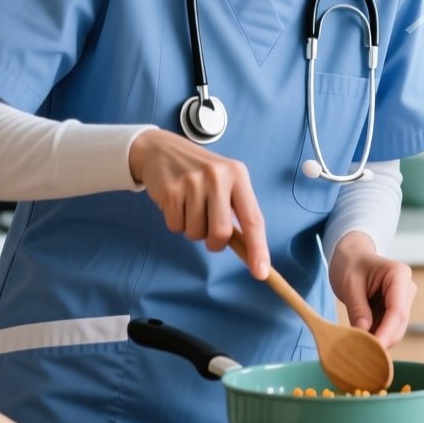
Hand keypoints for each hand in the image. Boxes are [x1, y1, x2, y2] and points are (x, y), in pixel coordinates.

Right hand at [129, 129, 268, 279]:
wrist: (162, 150)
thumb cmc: (200, 173)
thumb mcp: (225, 181)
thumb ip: (237, 211)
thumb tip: (249, 251)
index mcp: (238, 175)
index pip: (253, 219)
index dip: (258, 248)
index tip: (261, 273)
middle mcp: (218, 177)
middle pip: (221, 233)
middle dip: (214, 242)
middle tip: (208, 229)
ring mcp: (192, 183)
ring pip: (196, 233)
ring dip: (193, 230)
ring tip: (190, 207)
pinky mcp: (171, 191)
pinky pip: (176, 227)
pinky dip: (176, 223)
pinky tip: (176, 203)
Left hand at [328, 232, 415, 347]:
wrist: (351, 257)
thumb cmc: (350, 264)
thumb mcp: (349, 284)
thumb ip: (358, 309)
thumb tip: (363, 334)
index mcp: (399, 275)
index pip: (397, 310)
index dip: (387, 332)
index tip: (374, 349)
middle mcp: (406, 289)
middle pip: (399, 323)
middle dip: (382, 339)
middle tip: (359, 354)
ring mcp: (403, 301)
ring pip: (395, 329)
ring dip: (377, 339)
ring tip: (356, 346)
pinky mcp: (395, 310)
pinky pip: (388, 329)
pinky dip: (375, 336)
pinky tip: (360, 340)